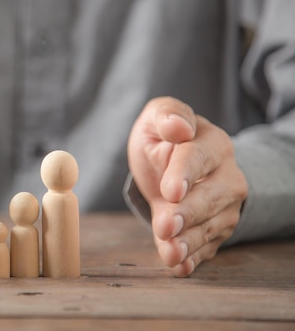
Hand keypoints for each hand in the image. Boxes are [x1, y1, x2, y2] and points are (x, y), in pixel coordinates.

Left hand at [127, 96, 246, 276]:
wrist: (171, 163)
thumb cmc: (163, 139)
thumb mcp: (157, 119)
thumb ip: (166, 116)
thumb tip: (179, 126)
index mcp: (211, 143)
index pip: (197, 158)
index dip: (184, 174)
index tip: (170, 191)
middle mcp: (226, 175)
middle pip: (209, 196)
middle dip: (187, 213)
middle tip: (166, 226)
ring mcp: (225, 206)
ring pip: (211, 225)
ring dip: (190, 241)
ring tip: (170, 252)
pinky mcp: (215, 229)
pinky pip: (208, 246)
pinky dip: (194, 258)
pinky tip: (180, 266)